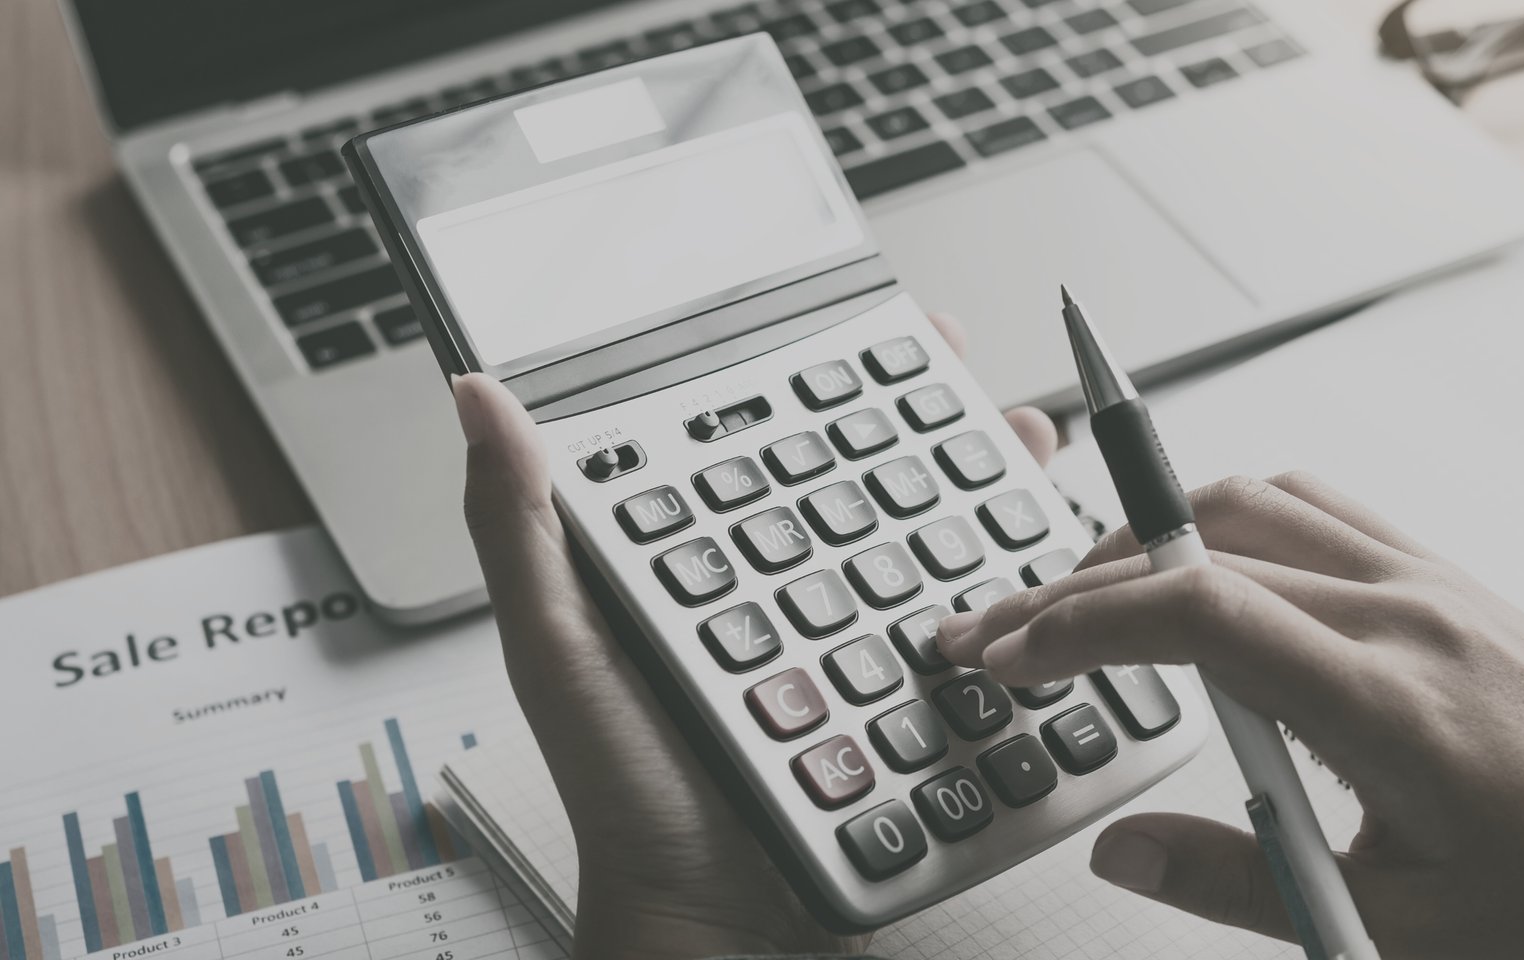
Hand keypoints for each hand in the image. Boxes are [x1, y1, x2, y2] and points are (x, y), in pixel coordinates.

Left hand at [451, 314, 1057, 958]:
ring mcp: (850, 645)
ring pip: (931, 541)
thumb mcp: (560, 650)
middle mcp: (782, 592)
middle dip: (936, 421)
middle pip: (869, 482)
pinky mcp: (905, 702)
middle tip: (981, 379)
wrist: (716, 920)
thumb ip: (523, 528)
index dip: (827, 381)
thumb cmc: (623, 792)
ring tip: (1028, 445)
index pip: (771, 444)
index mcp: (702, 563)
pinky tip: (1042, 559)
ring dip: (987, 488)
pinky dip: (1012, 583)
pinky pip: (968, 628)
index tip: (886, 331)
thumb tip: (478, 399)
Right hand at [939, 473, 1523, 959]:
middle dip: (1079, 583)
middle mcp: (1403, 613)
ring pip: (1255, 504)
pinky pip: (1318, 509)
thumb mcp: (1394, 921)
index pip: (1196, 612)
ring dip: (1151, 535)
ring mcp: (1429, 582)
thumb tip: (1123, 851)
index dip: (1081, 622)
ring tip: (1080, 591)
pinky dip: (1231, 519)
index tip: (1010, 653)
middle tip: (1003, 627)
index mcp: (1384, 700)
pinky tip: (1202, 563)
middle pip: (1201, 546)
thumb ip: (1238, 879)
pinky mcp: (1447, 579)